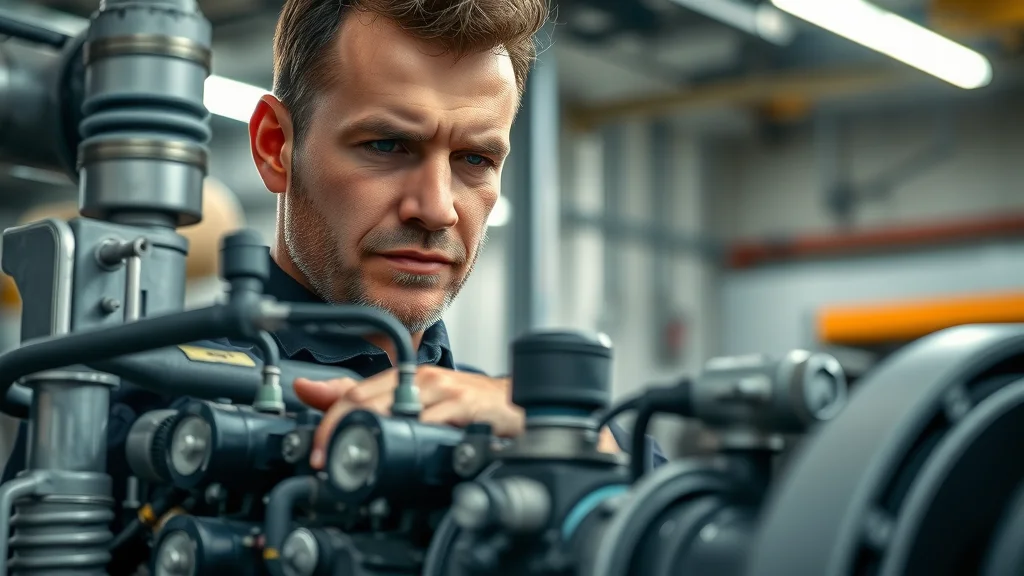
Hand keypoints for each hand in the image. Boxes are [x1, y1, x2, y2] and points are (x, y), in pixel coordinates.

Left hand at [293, 365, 525, 468]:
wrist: (513, 405)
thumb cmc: (464, 405)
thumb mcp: (415, 402)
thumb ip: (364, 399)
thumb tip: (310, 391)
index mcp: (404, 378)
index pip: (353, 393)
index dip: (329, 422)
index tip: (317, 453)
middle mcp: (421, 380)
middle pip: (367, 400)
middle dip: (340, 432)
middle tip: (327, 462)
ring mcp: (444, 391)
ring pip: (396, 410)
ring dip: (373, 437)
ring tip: (358, 462)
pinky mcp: (467, 407)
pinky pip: (435, 422)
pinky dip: (418, 437)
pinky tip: (409, 453)